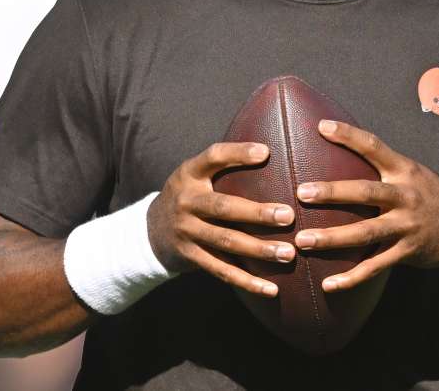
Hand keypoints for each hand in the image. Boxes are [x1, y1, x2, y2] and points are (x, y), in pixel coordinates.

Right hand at [147, 142, 295, 296]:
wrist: (150, 230)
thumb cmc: (191, 195)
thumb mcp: (196, 174)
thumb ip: (224, 165)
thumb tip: (272, 150)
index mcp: (189, 174)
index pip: (212, 157)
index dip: (237, 154)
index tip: (266, 152)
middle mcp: (185, 201)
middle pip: (223, 207)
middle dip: (257, 213)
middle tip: (288, 216)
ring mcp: (186, 231)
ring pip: (226, 242)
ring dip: (259, 249)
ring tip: (288, 253)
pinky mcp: (190, 257)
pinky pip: (221, 271)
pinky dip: (247, 281)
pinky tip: (271, 289)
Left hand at [295, 120, 438, 291]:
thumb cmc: (429, 194)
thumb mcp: (412, 172)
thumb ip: (383, 165)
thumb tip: (341, 150)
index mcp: (404, 170)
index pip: (374, 147)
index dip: (349, 136)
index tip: (321, 127)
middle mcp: (405, 196)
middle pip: (366, 192)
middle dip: (332, 193)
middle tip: (301, 193)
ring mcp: (406, 226)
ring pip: (365, 233)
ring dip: (332, 238)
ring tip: (302, 240)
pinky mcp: (406, 252)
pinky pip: (375, 266)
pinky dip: (351, 277)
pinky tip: (328, 284)